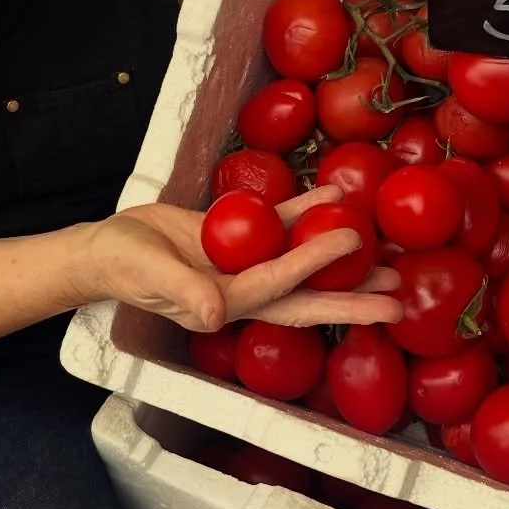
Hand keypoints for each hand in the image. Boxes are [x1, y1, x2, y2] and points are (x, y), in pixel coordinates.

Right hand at [82, 186, 403, 332]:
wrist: (110, 248)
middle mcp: (246, 290)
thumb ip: (182, 292)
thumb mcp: (149, 274)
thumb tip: (216, 314)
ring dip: (343, 255)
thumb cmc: (124, 265)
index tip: (350, 242)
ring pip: (303, 260)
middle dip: (353, 299)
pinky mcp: (242, 240)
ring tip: (385, 251)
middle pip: (309, 295)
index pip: (280, 285)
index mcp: (227, 303)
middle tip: (398, 297)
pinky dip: (308, 211)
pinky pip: (282, 225)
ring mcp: (246, 266)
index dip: (315, 264)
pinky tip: (337, 193)